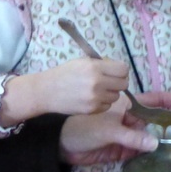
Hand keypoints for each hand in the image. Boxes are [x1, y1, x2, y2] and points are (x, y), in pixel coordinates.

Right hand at [0, 58, 129, 124]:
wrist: (46, 91)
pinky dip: (102, 103)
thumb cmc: (64, 74)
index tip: (115, 73)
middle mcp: (97, 82)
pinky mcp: (92, 109)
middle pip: (124, 84)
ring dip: (110, 93)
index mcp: (94, 67)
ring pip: (117, 96)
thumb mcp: (82, 62)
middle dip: (118, 82)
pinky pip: (107, 106)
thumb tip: (118, 69)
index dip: (120, 71)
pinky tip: (91, 99)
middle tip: (108, 82)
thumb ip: (101, 64)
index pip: (123, 69)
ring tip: (97, 91)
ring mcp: (95, 98)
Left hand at [58, 91, 170, 165]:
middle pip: (159, 121)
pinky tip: (164, 159)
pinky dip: (152, 155)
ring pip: (152, 138)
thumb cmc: (82, 126)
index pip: (157, 100)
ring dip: (166, 143)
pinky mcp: (123, 150)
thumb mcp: (107, 129)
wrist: (61, 144)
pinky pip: (141, 152)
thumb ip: (130, 137)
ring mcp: (128, 135)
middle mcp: (132, 119)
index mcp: (128, 106)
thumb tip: (155, 145)